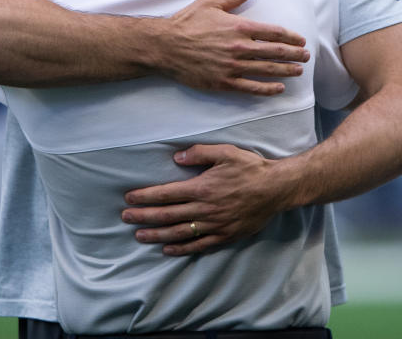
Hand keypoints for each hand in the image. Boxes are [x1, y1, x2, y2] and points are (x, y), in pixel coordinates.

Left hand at [121, 144, 291, 254]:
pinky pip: (199, 245)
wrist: (277, 189)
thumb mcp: (225, 152)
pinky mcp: (225, 236)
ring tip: (139, 236)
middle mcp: (205, 209)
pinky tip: (167, 249)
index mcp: (202, 187)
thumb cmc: (250, 168)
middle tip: (125, 218)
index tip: (129, 198)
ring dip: (157, 235)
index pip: (166, 194)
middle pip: (167, 215)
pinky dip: (181, 249)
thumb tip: (176, 157)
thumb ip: (199, 153)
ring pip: (179, 233)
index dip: (145, 197)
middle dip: (143, 217)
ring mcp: (215, 225)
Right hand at [159, 0, 309, 95]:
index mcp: (239, 26)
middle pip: (275, 52)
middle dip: (294, 54)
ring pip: (267, 70)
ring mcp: (232, 67)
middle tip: (306, 56)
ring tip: (298, 71)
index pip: (274, 32)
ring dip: (286, 70)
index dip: (291, 36)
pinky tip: (279, 88)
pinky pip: (251, 88)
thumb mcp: (211, 2)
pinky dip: (268, 89)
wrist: (164, 46)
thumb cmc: (186, 22)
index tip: (301, 40)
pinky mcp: (223, 82)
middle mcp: (239, 47)